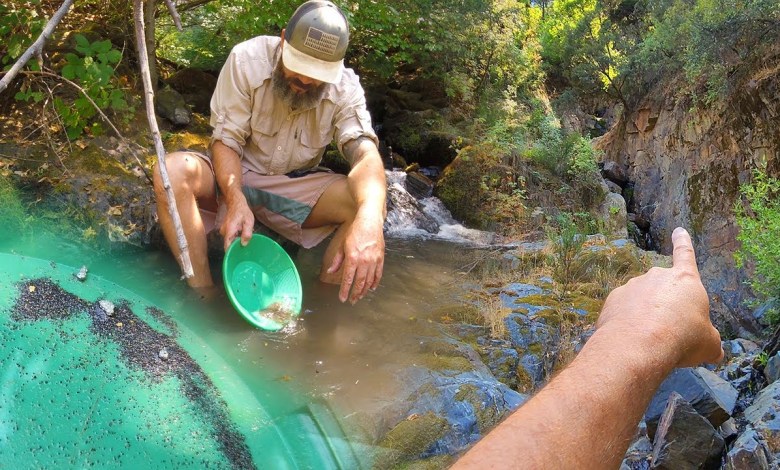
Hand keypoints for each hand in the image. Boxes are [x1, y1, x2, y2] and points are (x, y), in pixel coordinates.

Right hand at [219, 196, 254, 251]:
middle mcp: (224, 232)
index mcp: (229, 230)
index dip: (231, 254)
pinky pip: (230, 238)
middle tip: (246, 252)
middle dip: (236, 248)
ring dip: (237, 243)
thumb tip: (244, 244)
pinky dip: (236, 239)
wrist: (236, 202)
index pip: (227, 246)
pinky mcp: (225, 230)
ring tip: (245, 241)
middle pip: (229, 245)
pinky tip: (242, 237)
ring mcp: (223, 231)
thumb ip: (247, 233)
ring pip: (230, 241)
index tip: (237, 259)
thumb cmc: (243, 211)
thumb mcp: (248, 222)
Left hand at [327, 211, 384, 303]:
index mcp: (352, 258)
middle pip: (360, 283)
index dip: (344, 290)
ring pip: (369, 281)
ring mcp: (374, 260)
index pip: (348, 279)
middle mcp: (364, 261)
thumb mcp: (342, 244)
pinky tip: (372, 288)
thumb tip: (330, 271)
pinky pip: (378, 274)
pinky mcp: (381, 259)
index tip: (342, 298)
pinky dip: (375, 283)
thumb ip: (337, 260)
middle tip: (352, 301)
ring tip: (360, 296)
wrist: (370, 222)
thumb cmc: (355, 231)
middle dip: (355, 294)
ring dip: (364, 291)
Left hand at [596, 227, 722, 367]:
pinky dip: (628, 322)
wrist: (639, 344)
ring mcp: (632, 286)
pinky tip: (632, 339)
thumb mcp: (708, 345)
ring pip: (641, 301)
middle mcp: (656, 277)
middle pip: (663, 289)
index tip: (678, 230)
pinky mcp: (613, 300)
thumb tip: (716, 352)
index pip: (686, 255)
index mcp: (684, 280)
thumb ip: (710, 342)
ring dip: (645, 315)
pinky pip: (623, 310)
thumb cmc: (683, 338)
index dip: (683, 243)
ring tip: (650, 339)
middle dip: (665, 306)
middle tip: (669, 331)